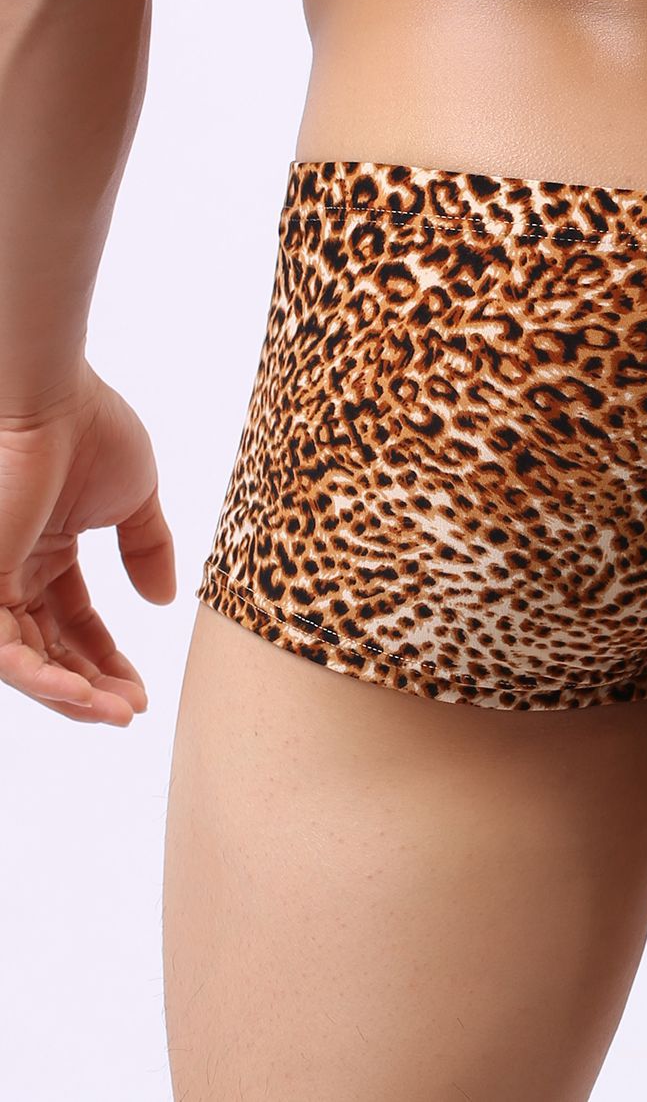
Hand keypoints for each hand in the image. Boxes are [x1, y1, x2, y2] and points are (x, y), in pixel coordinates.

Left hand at [0, 364, 174, 725]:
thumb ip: (148, 550)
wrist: (54, 402)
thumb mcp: (136, 501)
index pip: (74, 625)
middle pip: (48, 652)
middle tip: (131, 711)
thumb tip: (162, 600)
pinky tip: (81, 695)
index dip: (106, 660)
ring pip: (23, 662)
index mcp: (47, 551)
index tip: (142, 690)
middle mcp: (15, 571)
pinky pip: (4, 651)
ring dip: (69, 695)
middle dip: (90, 688)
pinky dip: (41, 680)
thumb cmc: (92, 433)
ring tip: (113, 712)